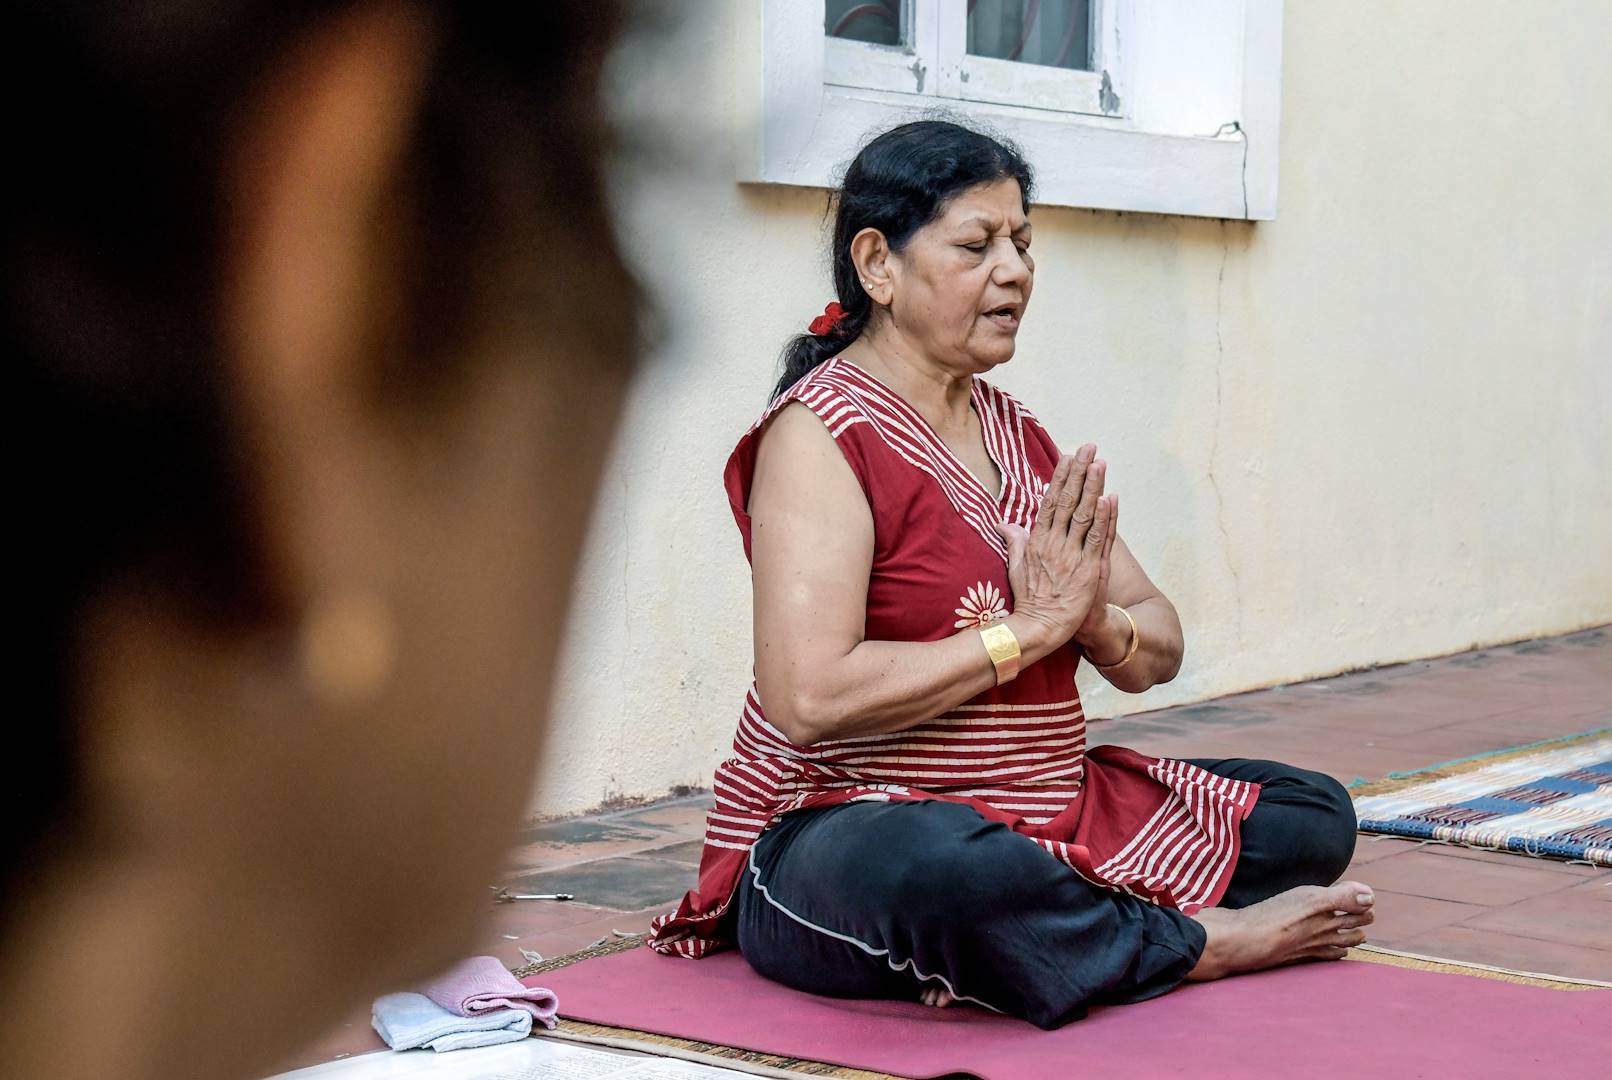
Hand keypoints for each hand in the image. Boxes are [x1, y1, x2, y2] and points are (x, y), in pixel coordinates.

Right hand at [994, 444, 1117, 652]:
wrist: (1041, 628)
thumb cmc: (1029, 599)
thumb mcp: (1015, 566)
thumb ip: (1014, 541)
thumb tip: (1003, 524)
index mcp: (1037, 541)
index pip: (1050, 501)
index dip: (1060, 477)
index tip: (1068, 456)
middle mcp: (1054, 543)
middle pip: (1068, 501)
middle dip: (1078, 472)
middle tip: (1088, 447)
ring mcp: (1072, 555)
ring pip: (1084, 514)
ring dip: (1092, 487)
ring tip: (1099, 462)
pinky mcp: (1089, 569)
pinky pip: (1098, 539)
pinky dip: (1104, 518)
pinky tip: (1108, 497)